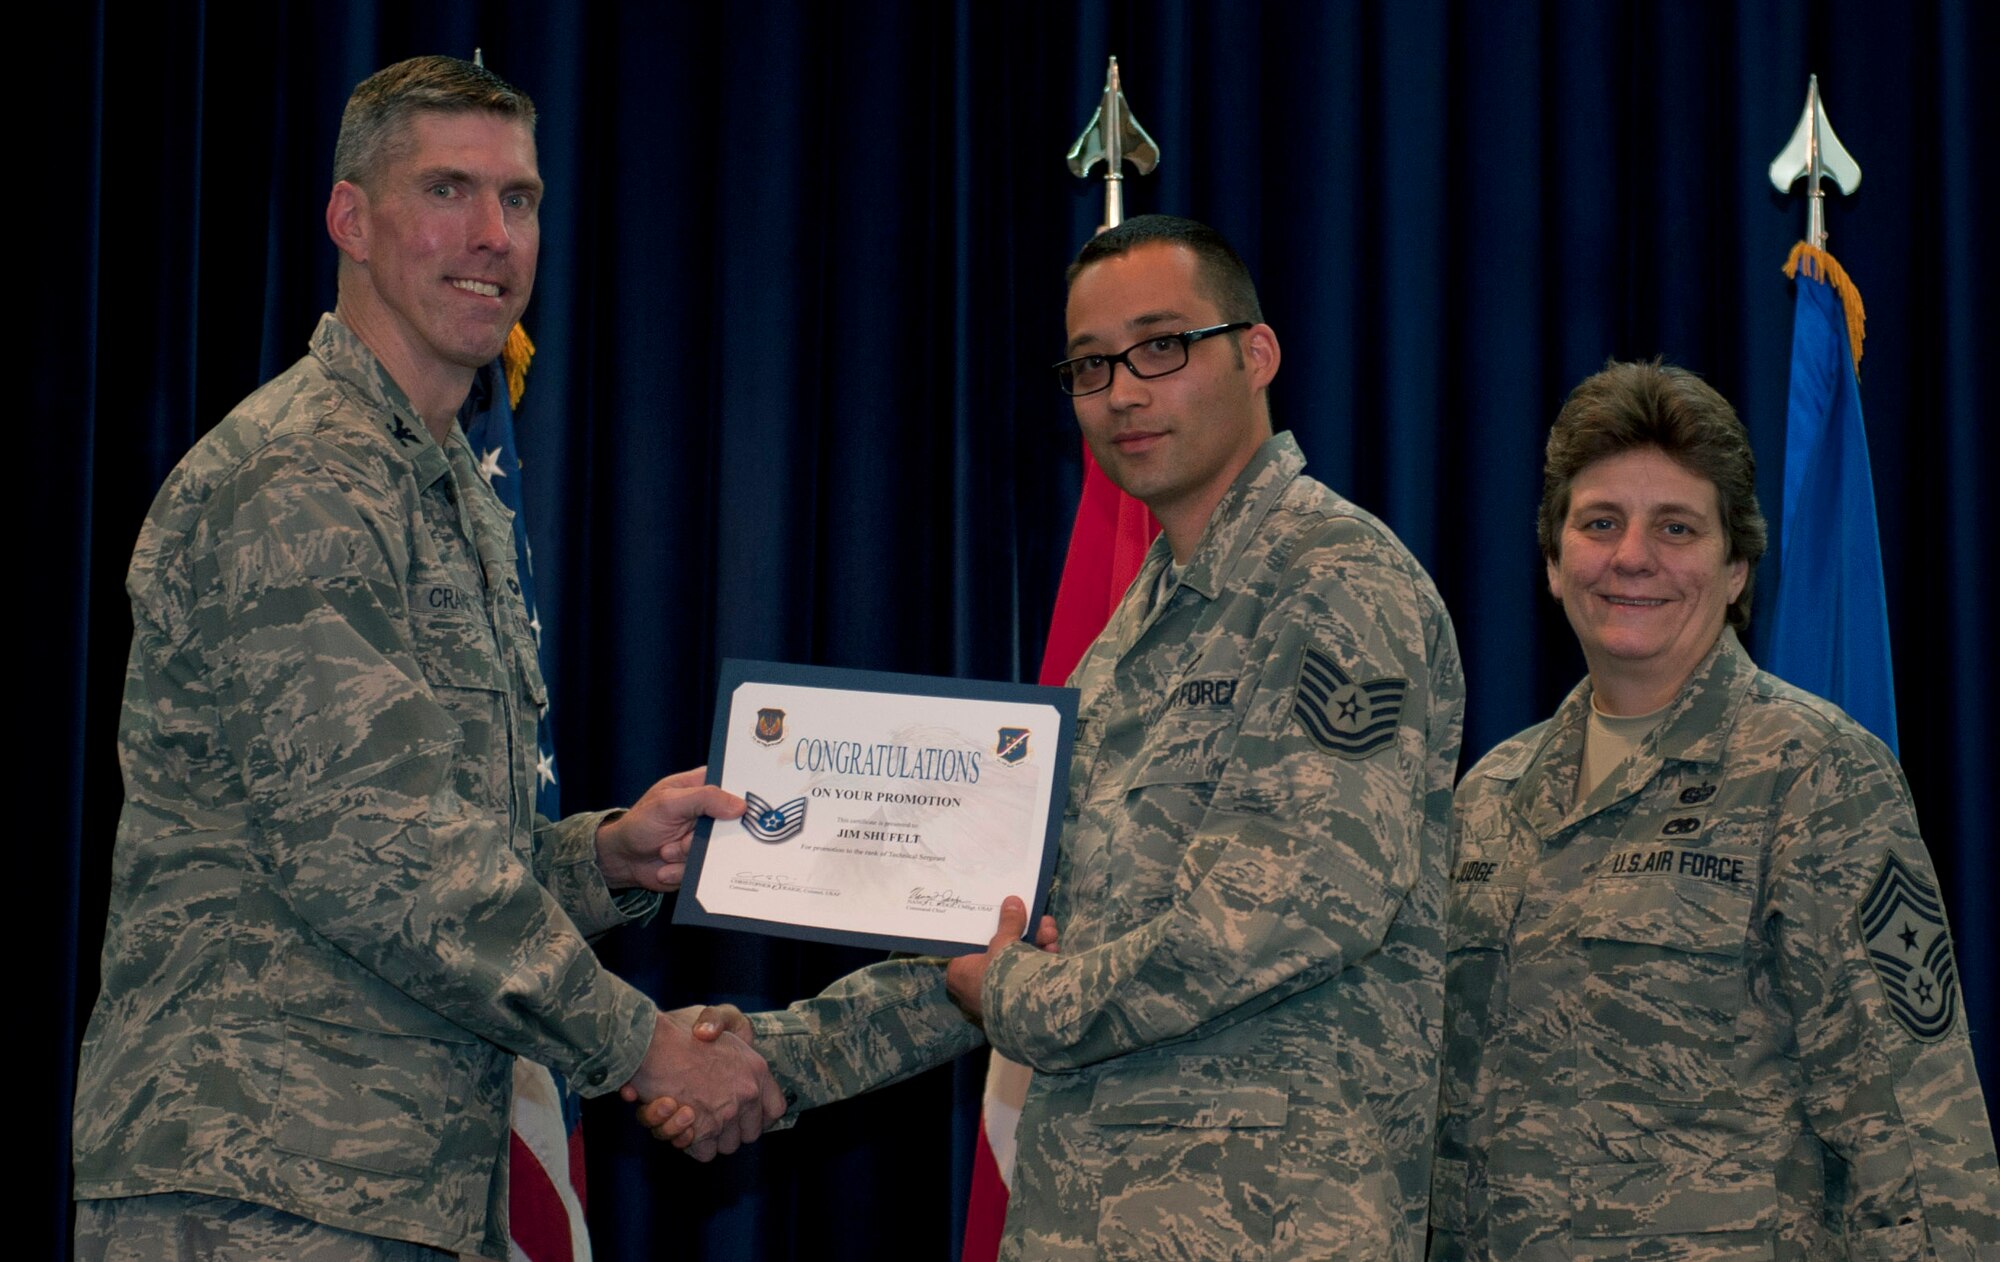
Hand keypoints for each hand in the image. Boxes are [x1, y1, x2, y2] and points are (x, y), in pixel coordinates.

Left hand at [596, 767, 744, 891]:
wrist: (623, 860)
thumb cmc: (640, 823)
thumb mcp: (668, 804)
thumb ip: (704, 799)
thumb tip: (739, 806)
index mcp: (703, 787)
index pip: (734, 786)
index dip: (743, 798)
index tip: (741, 813)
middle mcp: (709, 813)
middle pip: (732, 823)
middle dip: (707, 837)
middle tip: (684, 839)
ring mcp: (707, 838)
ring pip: (719, 850)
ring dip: (688, 855)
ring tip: (666, 851)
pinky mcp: (703, 861)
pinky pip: (706, 870)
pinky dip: (682, 871)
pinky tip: (666, 866)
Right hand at [619, 1010, 784, 1158]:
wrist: (647, 1040)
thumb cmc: (678, 1028)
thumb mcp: (716, 1020)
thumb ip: (730, 1035)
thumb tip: (715, 1044)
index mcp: (756, 1068)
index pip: (775, 1109)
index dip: (761, 1116)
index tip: (745, 1115)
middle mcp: (747, 1093)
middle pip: (749, 1134)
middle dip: (732, 1130)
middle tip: (708, 1113)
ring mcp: (726, 1114)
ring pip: (726, 1145)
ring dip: (708, 1137)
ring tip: (685, 1113)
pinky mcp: (700, 1130)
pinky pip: (704, 1152)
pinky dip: (690, 1143)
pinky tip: (676, 1121)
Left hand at [944, 896, 1057, 1022]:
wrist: (1025, 1016)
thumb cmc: (1001, 976)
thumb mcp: (1005, 942)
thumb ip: (1008, 922)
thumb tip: (1011, 901)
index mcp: (960, 972)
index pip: (971, 944)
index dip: (990, 928)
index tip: (1005, 915)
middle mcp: (974, 987)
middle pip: (1000, 951)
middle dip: (1025, 934)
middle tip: (1040, 921)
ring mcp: (996, 998)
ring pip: (1018, 962)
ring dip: (1038, 944)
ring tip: (1051, 933)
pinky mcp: (1016, 1007)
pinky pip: (1027, 978)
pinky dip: (1042, 963)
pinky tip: (1054, 951)